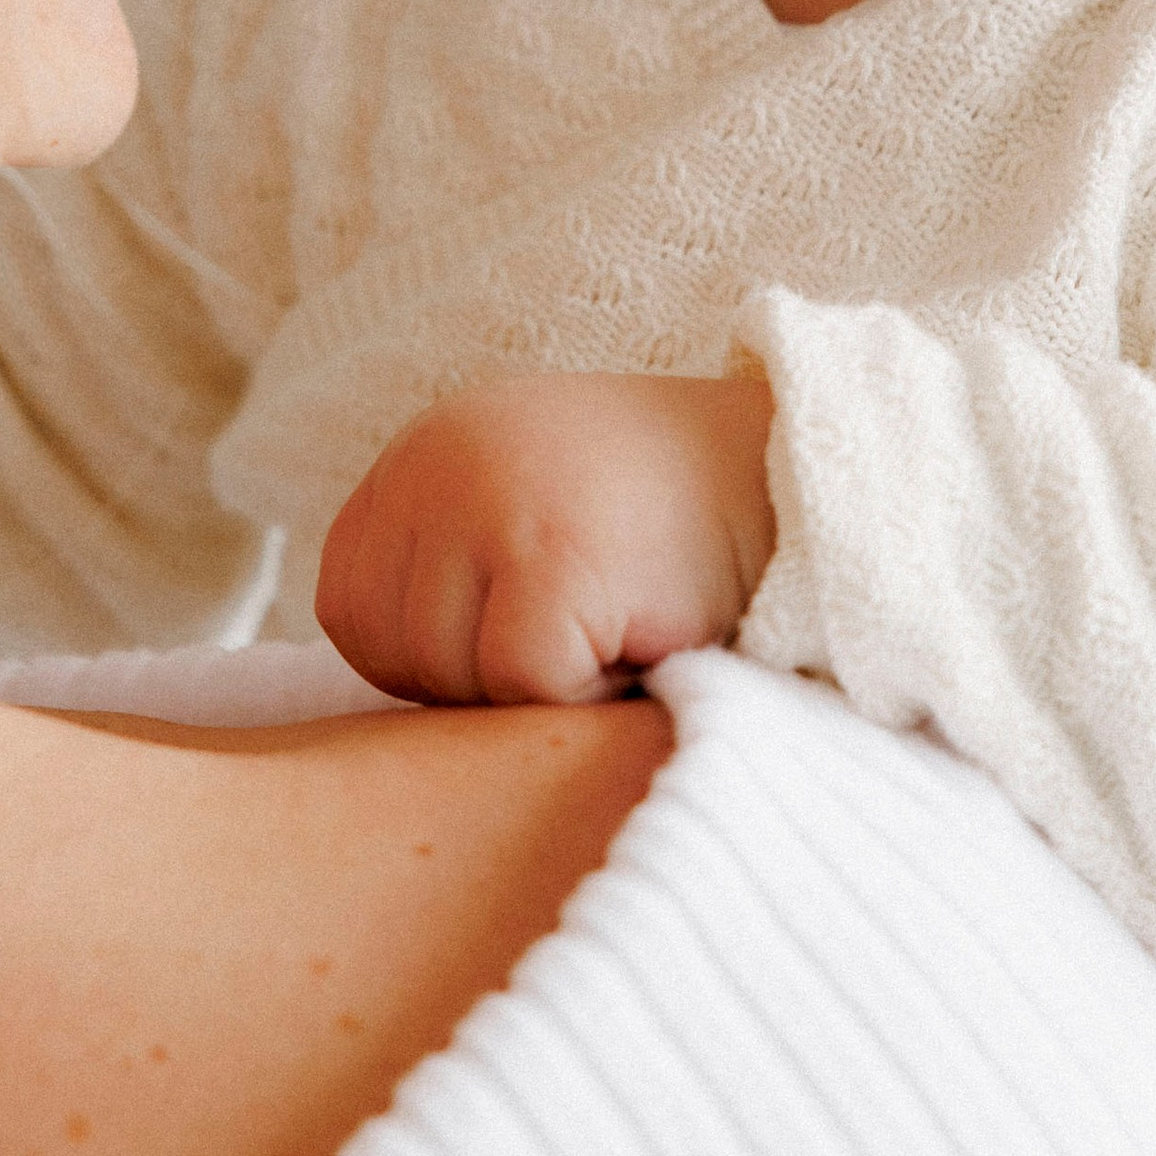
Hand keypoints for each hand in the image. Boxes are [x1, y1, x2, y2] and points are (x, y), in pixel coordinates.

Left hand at [315, 369, 777, 703]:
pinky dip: (587, 694)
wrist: (805, 476)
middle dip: (480, 680)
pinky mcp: (549, 561)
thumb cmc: (673, 522)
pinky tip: (644, 641)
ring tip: (617, 625)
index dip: (428, 656)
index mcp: (427, 450)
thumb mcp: (531, 505)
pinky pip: (523, 686)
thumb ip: (450, 563)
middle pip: (390, 651)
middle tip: (586, 630)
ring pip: (448, 678)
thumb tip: (377, 704)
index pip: (350, 604)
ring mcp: (490, 504)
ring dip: (537, 689)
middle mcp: (441, 461)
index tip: (522, 637)